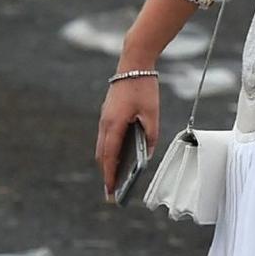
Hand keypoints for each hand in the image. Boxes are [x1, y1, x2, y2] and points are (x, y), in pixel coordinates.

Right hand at [96, 74, 159, 198]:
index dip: (110, 175)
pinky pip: (105, 137)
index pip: (110, 156)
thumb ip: (150, 137)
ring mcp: (104, 118)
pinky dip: (109, 150)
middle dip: (106, 173)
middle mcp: (105, 123)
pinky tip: (118, 157)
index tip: (110, 190)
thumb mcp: (152, 115)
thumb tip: (147, 155)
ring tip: (115, 178)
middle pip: (102, 154)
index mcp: (114, 124)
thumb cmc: (143, 88)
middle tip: (112, 190)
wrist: (133, 64)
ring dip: (107, 162)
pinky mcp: (107, 114)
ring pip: (102, 146)